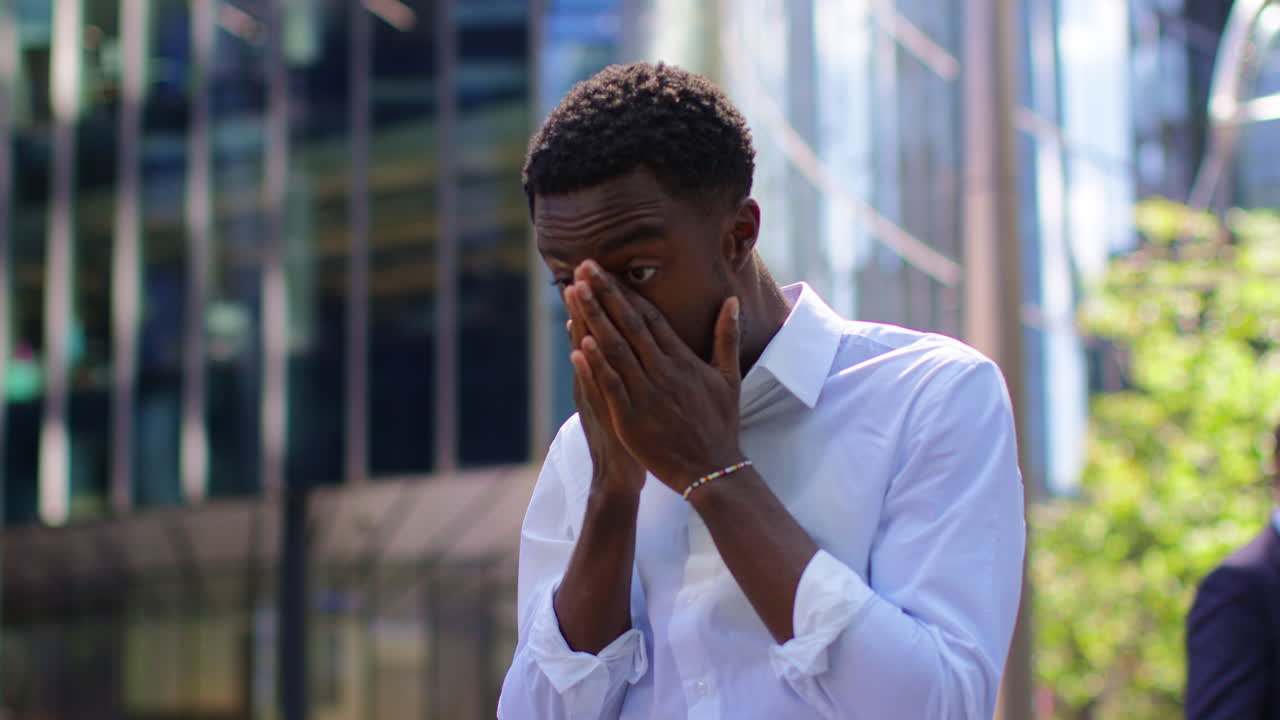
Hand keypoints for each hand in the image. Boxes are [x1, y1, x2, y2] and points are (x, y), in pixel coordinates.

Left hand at [568, 260, 743, 493]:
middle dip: (605, 294)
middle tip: (584, 267)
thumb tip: (733, 301)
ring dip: (593, 319)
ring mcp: (646, 395)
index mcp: (683, 360)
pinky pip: (610, 386)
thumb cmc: (720, 424)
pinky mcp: (632, 420)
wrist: (712, 470)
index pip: (651, 317)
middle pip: (629, 325)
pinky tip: (579, 343)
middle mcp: (664, 372)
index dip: (627, 292)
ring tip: (575, 292)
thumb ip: (727, 337)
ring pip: (615, 349)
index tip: (607, 271)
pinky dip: (595, 365)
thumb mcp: (729, 377)